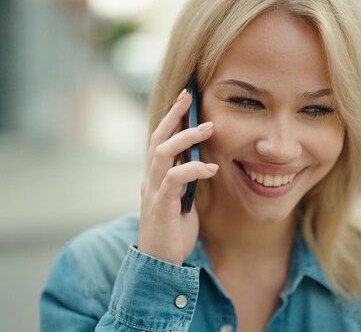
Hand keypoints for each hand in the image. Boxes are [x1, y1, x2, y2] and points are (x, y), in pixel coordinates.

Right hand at [138, 89, 217, 265]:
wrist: (160, 263)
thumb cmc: (173, 231)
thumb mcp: (183, 199)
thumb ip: (186, 179)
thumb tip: (201, 159)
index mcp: (155, 176)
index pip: (160, 139)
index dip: (172, 118)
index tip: (186, 98)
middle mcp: (150, 179)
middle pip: (157, 138)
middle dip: (173, 116)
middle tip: (190, 97)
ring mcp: (152, 191)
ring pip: (162, 153)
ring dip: (185, 138)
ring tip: (208, 128)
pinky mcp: (160, 206)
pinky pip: (173, 179)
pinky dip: (192, 169)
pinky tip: (211, 168)